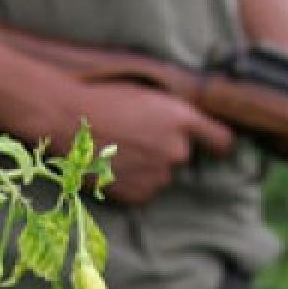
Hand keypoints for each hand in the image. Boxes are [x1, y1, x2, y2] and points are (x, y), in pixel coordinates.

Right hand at [57, 80, 233, 204]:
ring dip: (148, 167)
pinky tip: (112, 165)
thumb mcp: (148, 94)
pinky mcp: (140, 195)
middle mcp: (177, 150)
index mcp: (183, 119)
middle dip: (167, 150)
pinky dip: (133, 183)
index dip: (218, 144)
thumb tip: (195, 131)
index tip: (215, 147)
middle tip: (135, 136)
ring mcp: (159, 176)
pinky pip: (145, 191)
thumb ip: (177, 114)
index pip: (222, 141)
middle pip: (184, 157)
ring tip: (117, 149)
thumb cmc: (103, 99)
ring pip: (162, 175)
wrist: (65, 120)